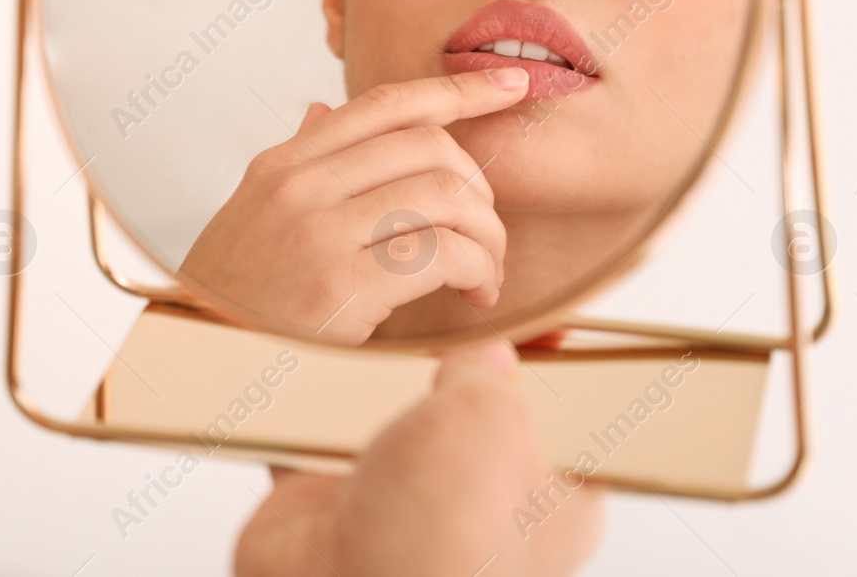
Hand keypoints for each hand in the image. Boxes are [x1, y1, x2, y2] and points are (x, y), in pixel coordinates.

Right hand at [180, 70, 526, 342]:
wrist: (193, 357)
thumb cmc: (231, 293)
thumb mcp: (251, 212)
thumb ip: (297, 162)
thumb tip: (322, 112)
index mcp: (284, 164)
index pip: (385, 103)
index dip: (458, 90)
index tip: (509, 86)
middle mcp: (300, 186)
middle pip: (429, 147)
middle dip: (480, 189)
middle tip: (485, 233)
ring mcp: (319, 232)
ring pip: (445, 195)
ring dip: (487, 236)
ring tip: (484, 271)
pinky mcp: (340, 286)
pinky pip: (441, 253)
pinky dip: (476, 269)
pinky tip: (473, 293)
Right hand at [236, 342, 604, 576]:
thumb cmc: (442, 537)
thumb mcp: (492, 416)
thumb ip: (490, 371)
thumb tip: (484, 351)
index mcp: (550, 503)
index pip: (561, 423)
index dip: (545, 370)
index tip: (526, 320)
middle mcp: (475, 507)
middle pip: (466, 413)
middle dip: (444, 369)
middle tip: (435, 321)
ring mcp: (400, 507)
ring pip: (387, 421)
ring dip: (368, 387)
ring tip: (365, 337)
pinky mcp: (328, 506)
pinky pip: (308, 440)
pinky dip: (296, 410)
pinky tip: (301, 366)